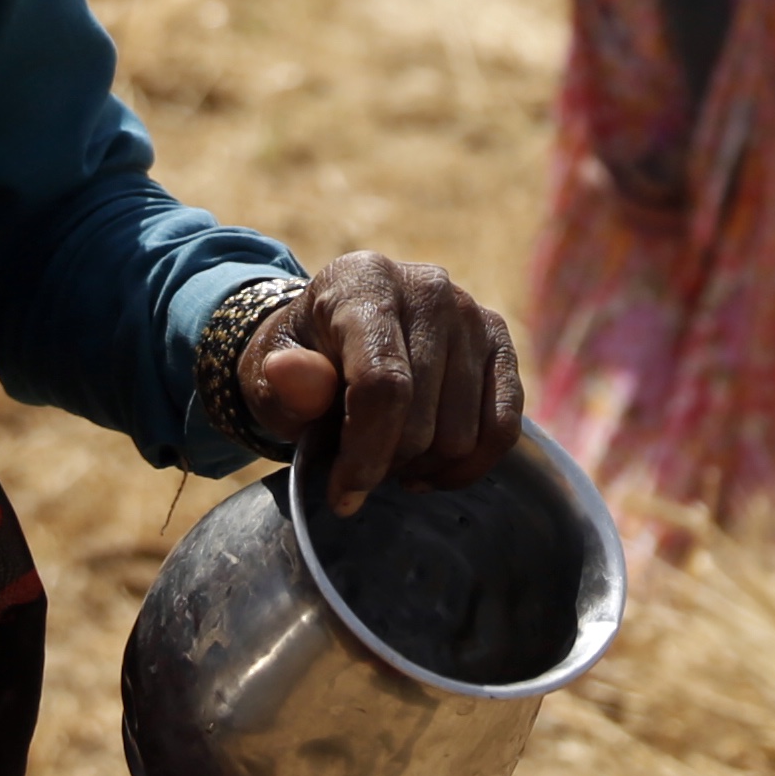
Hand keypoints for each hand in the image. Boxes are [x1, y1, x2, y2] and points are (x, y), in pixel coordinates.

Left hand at [236, 251, 527, 516]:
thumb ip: (283, 381)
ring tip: (388, 460)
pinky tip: (429, 470)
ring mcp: (472, 313)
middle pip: (423, 417)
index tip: (344, 494)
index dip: (366, 451)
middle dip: (386, 463)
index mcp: (363, 281)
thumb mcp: (271, 375)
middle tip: (359, 468)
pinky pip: (503, 428)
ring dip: (422, 467)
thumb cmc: (300, 362)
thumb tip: (286, 372)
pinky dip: (466, 466)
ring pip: (462, 434)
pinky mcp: (500, 341)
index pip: (382, 383)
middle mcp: (428, 287)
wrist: (335, 336)